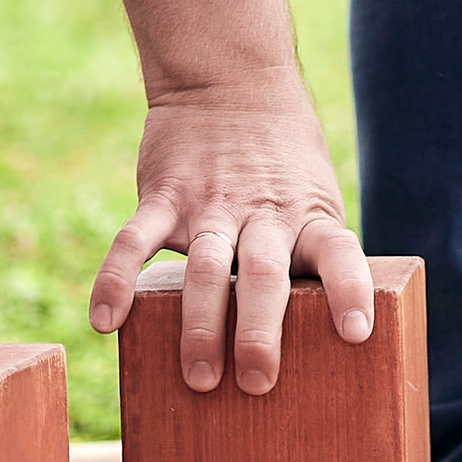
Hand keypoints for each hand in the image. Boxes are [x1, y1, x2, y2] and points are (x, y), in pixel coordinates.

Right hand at [88, 84, 372, 391]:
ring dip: (200, 324)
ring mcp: (209, 204)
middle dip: (259, 331)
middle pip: (264, 274)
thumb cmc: (281, 159)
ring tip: (199, 378)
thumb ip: (308, 253)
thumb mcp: (313, 194)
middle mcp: (262, 212)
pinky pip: (134, 240)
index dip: (350, 291)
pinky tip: (106, 322)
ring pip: (205, 266)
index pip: (339, 253)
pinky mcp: (163, 195)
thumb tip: (317, 337)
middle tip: (257, 382)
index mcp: (307, 215)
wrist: (230, 79)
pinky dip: (116, 280)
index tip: (356, 333)